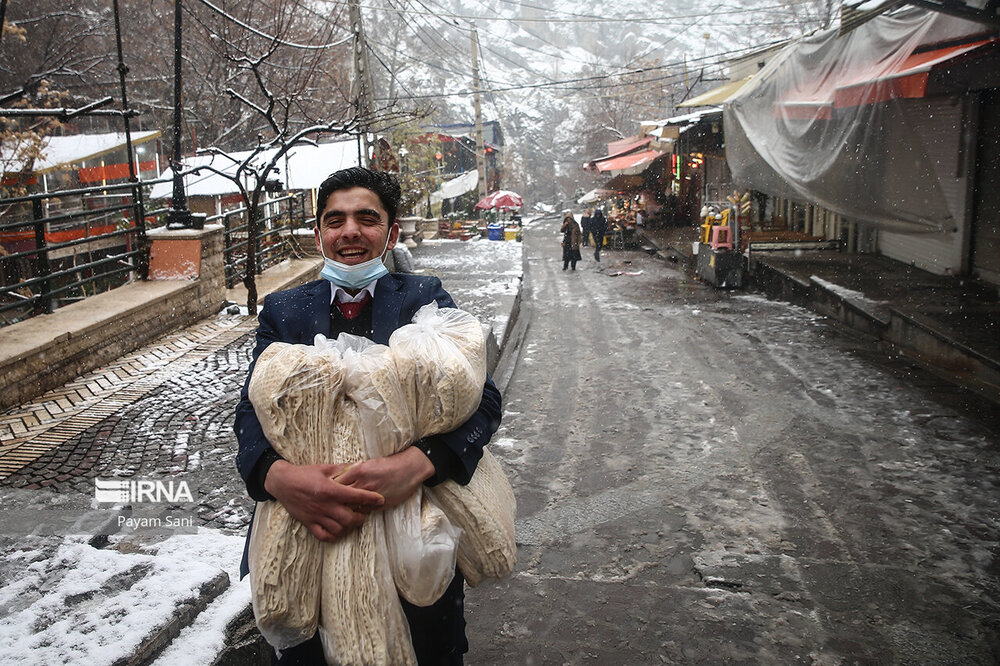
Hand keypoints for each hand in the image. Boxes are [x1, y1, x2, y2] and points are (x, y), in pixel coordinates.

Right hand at [264, 460, 384, 542]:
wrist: (283, 482)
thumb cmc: (304, 473)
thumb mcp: (324, 468)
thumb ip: (343, 469)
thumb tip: (360, 464)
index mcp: (330, 490)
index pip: (356, 496)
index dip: (371, 499)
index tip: (380, 500)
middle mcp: (325, 505)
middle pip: (350, 519)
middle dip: (361, 518)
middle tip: (364, 513)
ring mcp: (316, 516)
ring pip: (339, 529)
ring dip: (349, 527)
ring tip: (353, 521)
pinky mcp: (308, 523)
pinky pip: (324, 536)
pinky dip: (334, 536)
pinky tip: (338, 530)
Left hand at [334, 447, 434, 509]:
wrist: (409, 469)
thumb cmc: (389, 465)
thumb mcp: (369, 463)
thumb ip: (354, 470)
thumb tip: (339, 476)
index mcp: (358, 470)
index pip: (336, 481)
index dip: (328, 487)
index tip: (323, 491)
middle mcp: (363, 483)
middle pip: (340, 495)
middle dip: (333, 500)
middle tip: (326, 503)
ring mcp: (370, 495)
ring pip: (350, 505)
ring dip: (344, 508)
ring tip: (336, 511)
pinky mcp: (379, 504)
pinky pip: (363, 511)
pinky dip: (357, 512)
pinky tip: (353, 512)